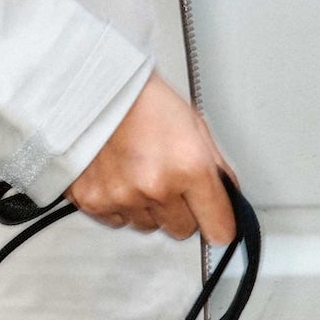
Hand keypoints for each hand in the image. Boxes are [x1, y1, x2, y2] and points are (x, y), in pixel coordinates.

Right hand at [68, 75, 236, 244]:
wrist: (95, 90)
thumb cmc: (145, 101)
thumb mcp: (195, 127)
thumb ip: (216, 169)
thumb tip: (226, 199)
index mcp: (188, 167)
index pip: (219, 227)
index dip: (219, 224)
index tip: (217, 222)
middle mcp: (155, 187)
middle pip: (182, 230)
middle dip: (181, 212)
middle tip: (170, 182)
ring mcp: (122, 197)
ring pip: (149, 226)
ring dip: (149, 208)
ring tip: (139, 173)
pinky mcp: (93, 202)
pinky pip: (117, 221)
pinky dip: (120, 206)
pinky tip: (119, 178)